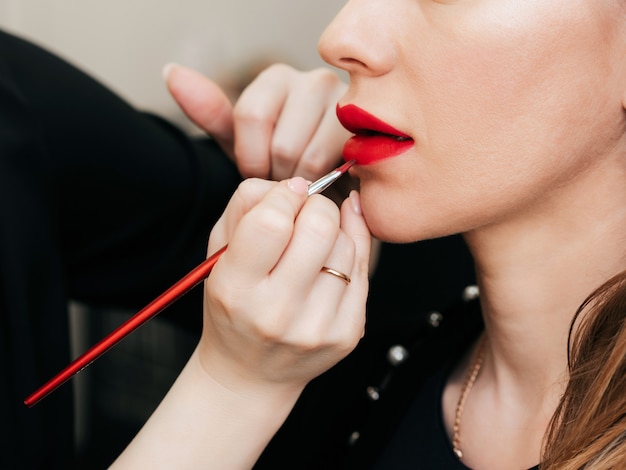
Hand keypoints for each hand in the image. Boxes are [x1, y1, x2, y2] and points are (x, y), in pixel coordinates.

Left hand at [165, 63, 350, 181]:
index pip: (250, 116)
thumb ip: (210, 112)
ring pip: (308, 160)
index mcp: (277, 78)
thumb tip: (171, 71)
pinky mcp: (372, 135)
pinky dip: (328, 184)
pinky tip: (331, 180)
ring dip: (303, 185)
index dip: (251, 159)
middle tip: (288, 178)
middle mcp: (315, 80)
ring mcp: (349, 106)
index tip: (259, 170)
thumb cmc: (283, 163)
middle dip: (278, 175)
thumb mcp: (241, 142)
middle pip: (280, 143)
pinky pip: (337, 169)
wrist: (325, 190)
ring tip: (309, 181)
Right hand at [199, 177, 369, 392]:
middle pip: (318, 227)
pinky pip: (363, 268)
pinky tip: (336, 247)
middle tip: (306, 213)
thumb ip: (246, 207)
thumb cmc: (233, 306)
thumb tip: (298, 184)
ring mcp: (317, 326)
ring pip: (345, 244)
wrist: (250, 373)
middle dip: (316, 205)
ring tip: (314, 242)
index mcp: (235, 289)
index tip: (289, 193)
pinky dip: (352, 247)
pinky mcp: (347, 333)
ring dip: (333, 230)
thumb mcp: (219, 254)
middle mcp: (277, 312)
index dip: (285, 194)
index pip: (272, 222)